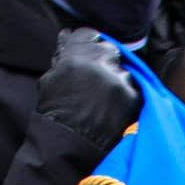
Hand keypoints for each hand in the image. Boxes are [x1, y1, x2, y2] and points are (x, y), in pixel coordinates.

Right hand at [37, 28, 140, 153]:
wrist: (69, 149)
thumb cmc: (55, 117)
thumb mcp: (51, 80)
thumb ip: (63, 58)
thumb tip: (67, 36)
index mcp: (75, 57)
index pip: (88, 35)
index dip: (88, 43)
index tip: (89, 52)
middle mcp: (99, 64)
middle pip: (108, 49)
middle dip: (104, 60)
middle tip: (98, 79)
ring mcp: (118, 80)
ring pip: (122, 69)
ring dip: (116, 79)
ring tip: (105, 99)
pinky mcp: (133, 97)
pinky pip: (133, 88)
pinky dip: (126, 96)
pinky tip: (114, 108)